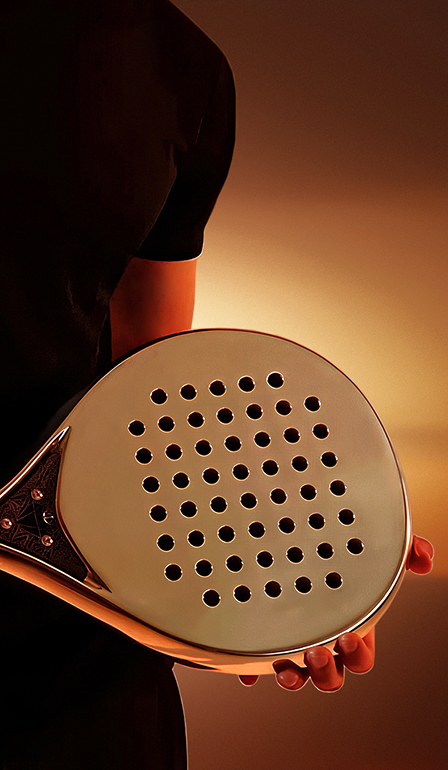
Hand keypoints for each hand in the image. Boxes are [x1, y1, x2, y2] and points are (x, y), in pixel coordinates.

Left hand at [240, 534, 433, 690]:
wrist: (299, 545)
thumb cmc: (339, 558)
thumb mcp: (370, 552)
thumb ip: (402, 552)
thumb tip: (423, 557)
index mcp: (349, 628)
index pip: (358, 658)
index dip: (355, 655)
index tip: (348, 637)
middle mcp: (323, 641)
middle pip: (331, 677)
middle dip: (325, 671)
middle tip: (316, 651)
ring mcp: (294, 643)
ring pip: (298, 677)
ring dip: (294, 677)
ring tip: (286, 665)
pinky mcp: (266, 640)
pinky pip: (259, 665)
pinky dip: (254, 670)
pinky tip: (251, 666)